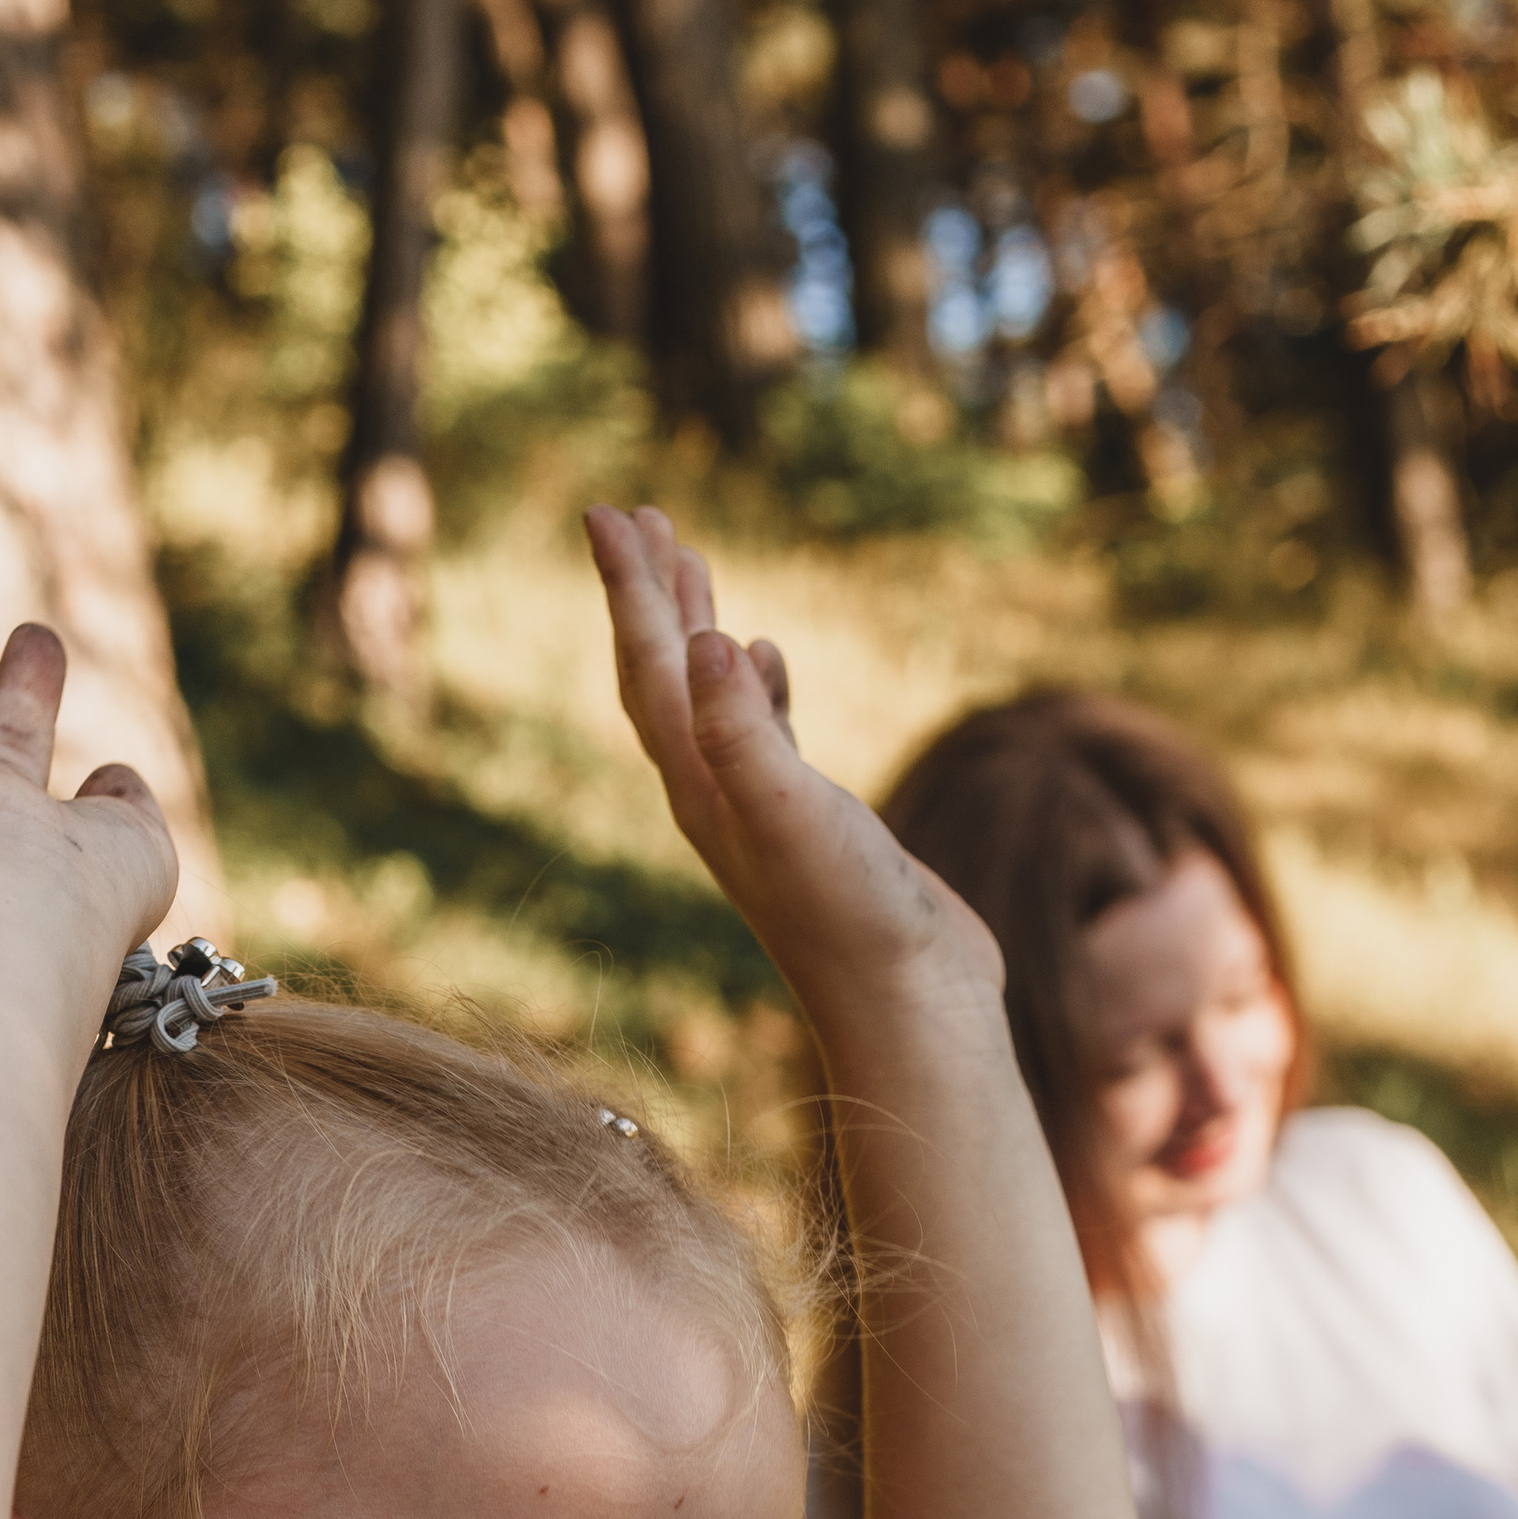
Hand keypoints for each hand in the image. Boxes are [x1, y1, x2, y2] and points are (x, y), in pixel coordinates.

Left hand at [585, 506, 998, 1001]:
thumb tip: (711, 640)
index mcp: (703, 786)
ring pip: (709, 699)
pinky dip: (755, 685)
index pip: (650, 668)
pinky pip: (763, 734)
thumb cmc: (855, 918)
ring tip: (688, 565)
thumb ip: (747, 732)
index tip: (604, 511)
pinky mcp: (811, 826)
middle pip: (662, 675)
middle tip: (635, 516)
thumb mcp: (795, 816)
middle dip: (646, 594)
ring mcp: (762, 812)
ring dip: (693, 631)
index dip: (626, 588)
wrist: (913, 1006)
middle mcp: (718, 796)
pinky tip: (767, 658)